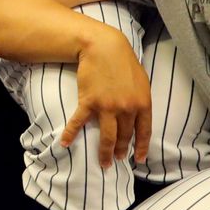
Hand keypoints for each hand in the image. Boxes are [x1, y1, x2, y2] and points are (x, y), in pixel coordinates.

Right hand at [63, 29, 151, 167]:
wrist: (104, 47)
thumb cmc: (123, 61)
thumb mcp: (141, 81)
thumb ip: (140, 99)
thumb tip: (139, 113)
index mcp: (142, 103)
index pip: (144, 131)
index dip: (141, 147)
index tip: (138, 159)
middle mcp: (127, 108)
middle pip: (124, 136)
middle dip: (121, 151)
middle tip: (117, 160)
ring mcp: (107, 106)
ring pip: (108, 136)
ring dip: (105, 152)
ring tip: (103, 163)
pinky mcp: (89, 101)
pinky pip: (79, 122)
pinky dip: (71, 134)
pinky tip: (65, 143)